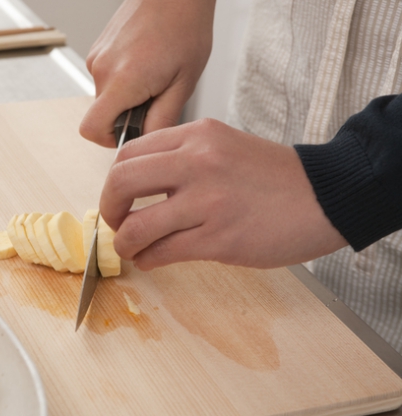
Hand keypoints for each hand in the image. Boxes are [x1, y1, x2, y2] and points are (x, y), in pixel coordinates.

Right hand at [79, 0, 214, 146]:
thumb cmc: (185, 28)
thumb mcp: (183, 83)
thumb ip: (162, 119)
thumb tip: (147, 142)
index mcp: (122, 81)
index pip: (92, 128)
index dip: (109, 139)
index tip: (131, 132)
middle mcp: (101, 69)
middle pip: (101, 114)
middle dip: (125, 115)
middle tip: (156, 97)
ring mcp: (96, 57)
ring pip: (105, 96)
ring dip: (126, 96)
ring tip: (154, 76)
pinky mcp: (98, 49)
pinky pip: (106, 78)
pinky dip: (123, 80)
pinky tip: (146, 64)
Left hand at [99, 119, 348, 268]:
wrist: (326, 196)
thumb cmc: (275, 176)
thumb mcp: (224, 146)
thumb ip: (182, 158)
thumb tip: (140, 186)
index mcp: (197, 136)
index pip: (129, 152)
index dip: (114, 180)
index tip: (119, 197)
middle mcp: (198, 163)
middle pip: (121, 182)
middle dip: (108, 208)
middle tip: (115, 222)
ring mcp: (207, 202)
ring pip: (137, 226)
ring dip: (125, 243)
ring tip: (131, 249)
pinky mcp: (219, 239)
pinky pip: (164, 252)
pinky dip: (149, 259)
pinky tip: (152, 260)